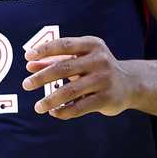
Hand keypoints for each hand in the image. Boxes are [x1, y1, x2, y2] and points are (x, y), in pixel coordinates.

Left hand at [21, 36, 136, 118]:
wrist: (130, 84)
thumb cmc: (96, 68)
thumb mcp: (79, 59)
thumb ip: (55, 60)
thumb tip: (30, 65)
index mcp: (92, 45)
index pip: (63, 45)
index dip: (44, 50)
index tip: (27, 58)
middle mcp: (99, 60)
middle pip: (64, 67)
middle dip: (42, 77)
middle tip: (26, 84)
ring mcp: (104, 79)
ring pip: (70, 90)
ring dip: (50, 99)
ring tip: (38, 106)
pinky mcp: (107, 98)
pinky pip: (80, 107)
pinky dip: (64, 111)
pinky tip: (54, 112)